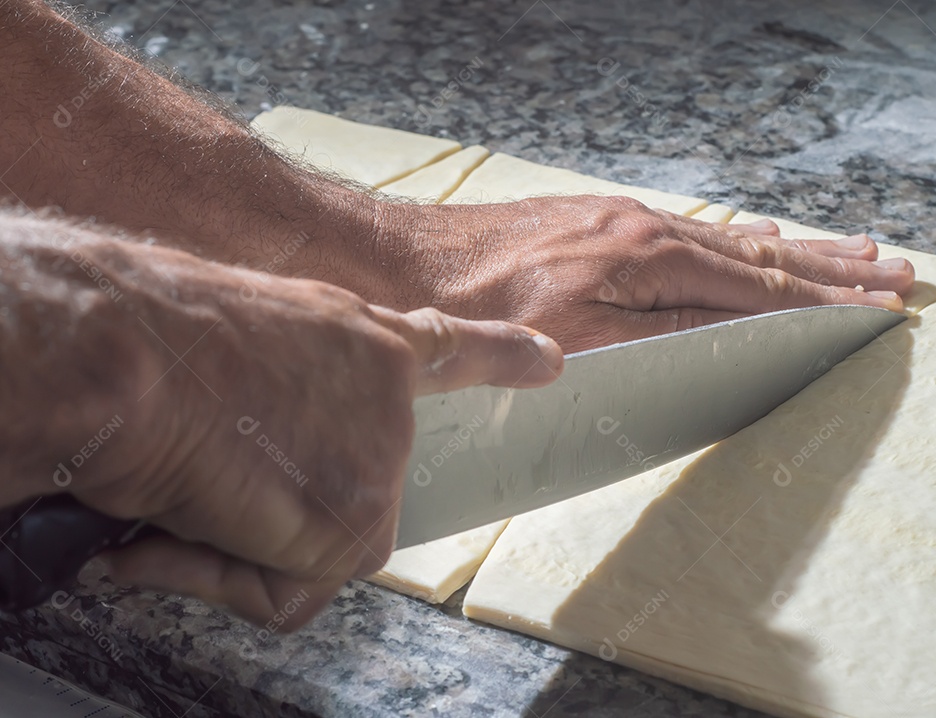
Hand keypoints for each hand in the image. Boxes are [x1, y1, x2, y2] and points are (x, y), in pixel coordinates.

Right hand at [52, 235, 561, 629]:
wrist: (128, 352)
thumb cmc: (151, 331)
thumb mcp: (244, 336)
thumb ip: (284, 395)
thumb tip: (245, 474)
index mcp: (359, 339)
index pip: (448, 348)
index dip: (501, 354)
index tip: (550, 361)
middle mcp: (388, 399)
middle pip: (347, 494)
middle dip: (273, 508)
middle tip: (205, 466)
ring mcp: (381, 460)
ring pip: (312, 550)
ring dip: (231, 540)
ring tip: (184, 479)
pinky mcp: (356, 522)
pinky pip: (284, 589)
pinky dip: (217, 573)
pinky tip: (183, 519)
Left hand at [377, 197, 914, 352]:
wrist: (412, 260)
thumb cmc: (484, 307)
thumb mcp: (572, 340)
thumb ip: (655, 336)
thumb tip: (730, 333)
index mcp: (649, 259)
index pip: (758, 288)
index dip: (822, 303)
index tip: (876, 307)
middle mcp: (647, 231)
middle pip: (759, 256)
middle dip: (831, 270)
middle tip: (893, 270)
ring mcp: (626, 223)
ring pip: (729, 241)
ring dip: (795, 251)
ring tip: (850, 252)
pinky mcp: (603, 226)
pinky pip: (691, 234)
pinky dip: (737, 241)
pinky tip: (756, 237)